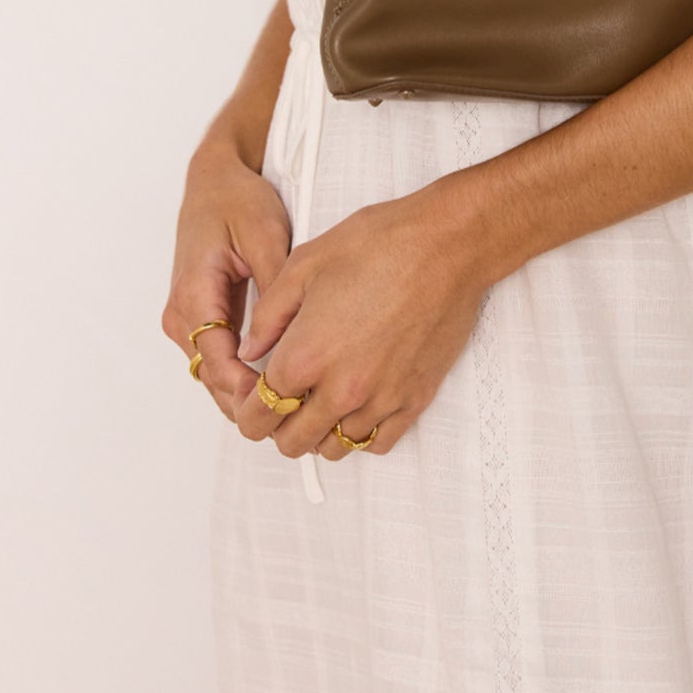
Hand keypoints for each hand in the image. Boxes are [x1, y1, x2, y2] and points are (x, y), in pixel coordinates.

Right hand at [162, 142, 293, 422]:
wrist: (215, 179)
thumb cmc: (239, 200)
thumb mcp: (266, 235)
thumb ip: (275, 287)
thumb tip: (289, 336)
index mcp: (194, 292)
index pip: (217, 360)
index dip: (249, 389)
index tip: (285, 402)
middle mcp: (181, 312)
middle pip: (212, 378)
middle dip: (250, 403)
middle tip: (297, 419)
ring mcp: (185, 317)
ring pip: (212, 375)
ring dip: (245, 395)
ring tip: (292, 412)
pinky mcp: (196, 317)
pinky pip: (215, 359)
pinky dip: (240, 377)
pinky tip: (276, 387)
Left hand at [233, 188, 487, 463]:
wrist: (447, 245)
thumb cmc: (381, 245)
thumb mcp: (304, 264)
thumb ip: (268, 315)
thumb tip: (251, 350)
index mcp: (306, 356)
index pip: (258, 414)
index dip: (245, 409)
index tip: (249, 395)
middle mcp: (341, 389)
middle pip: (292, 441)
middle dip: (276, 425)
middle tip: (281, 399)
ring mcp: (381, 400)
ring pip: (334, 447)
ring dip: (318, 431)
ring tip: (318, 401)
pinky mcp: (415, 399)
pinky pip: (377, 443)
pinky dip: (359, 434)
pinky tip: (355, 408)